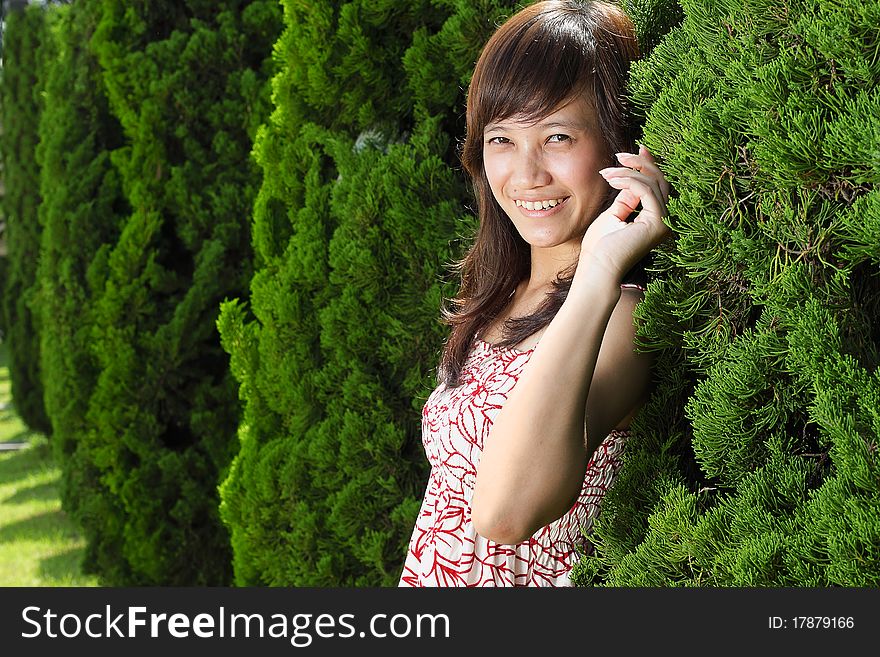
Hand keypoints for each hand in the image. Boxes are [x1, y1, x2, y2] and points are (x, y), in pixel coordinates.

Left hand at [578, 145, 671, 282]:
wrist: (597, 268)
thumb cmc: (600, 247)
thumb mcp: (614, 214)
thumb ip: (626, 197)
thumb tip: (632, 177)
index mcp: (656, 219)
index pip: (657, 186)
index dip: (648, 166)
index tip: (635, 150)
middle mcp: (665, 221)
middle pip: (660, 181)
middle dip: (640, 164)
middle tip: (619, 155)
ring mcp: (664, 223)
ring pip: (653, 183)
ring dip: (628, 172)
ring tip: (607, 173)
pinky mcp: (657, 223)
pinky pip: (646, 191)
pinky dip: (629, 181)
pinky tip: (612, 180)